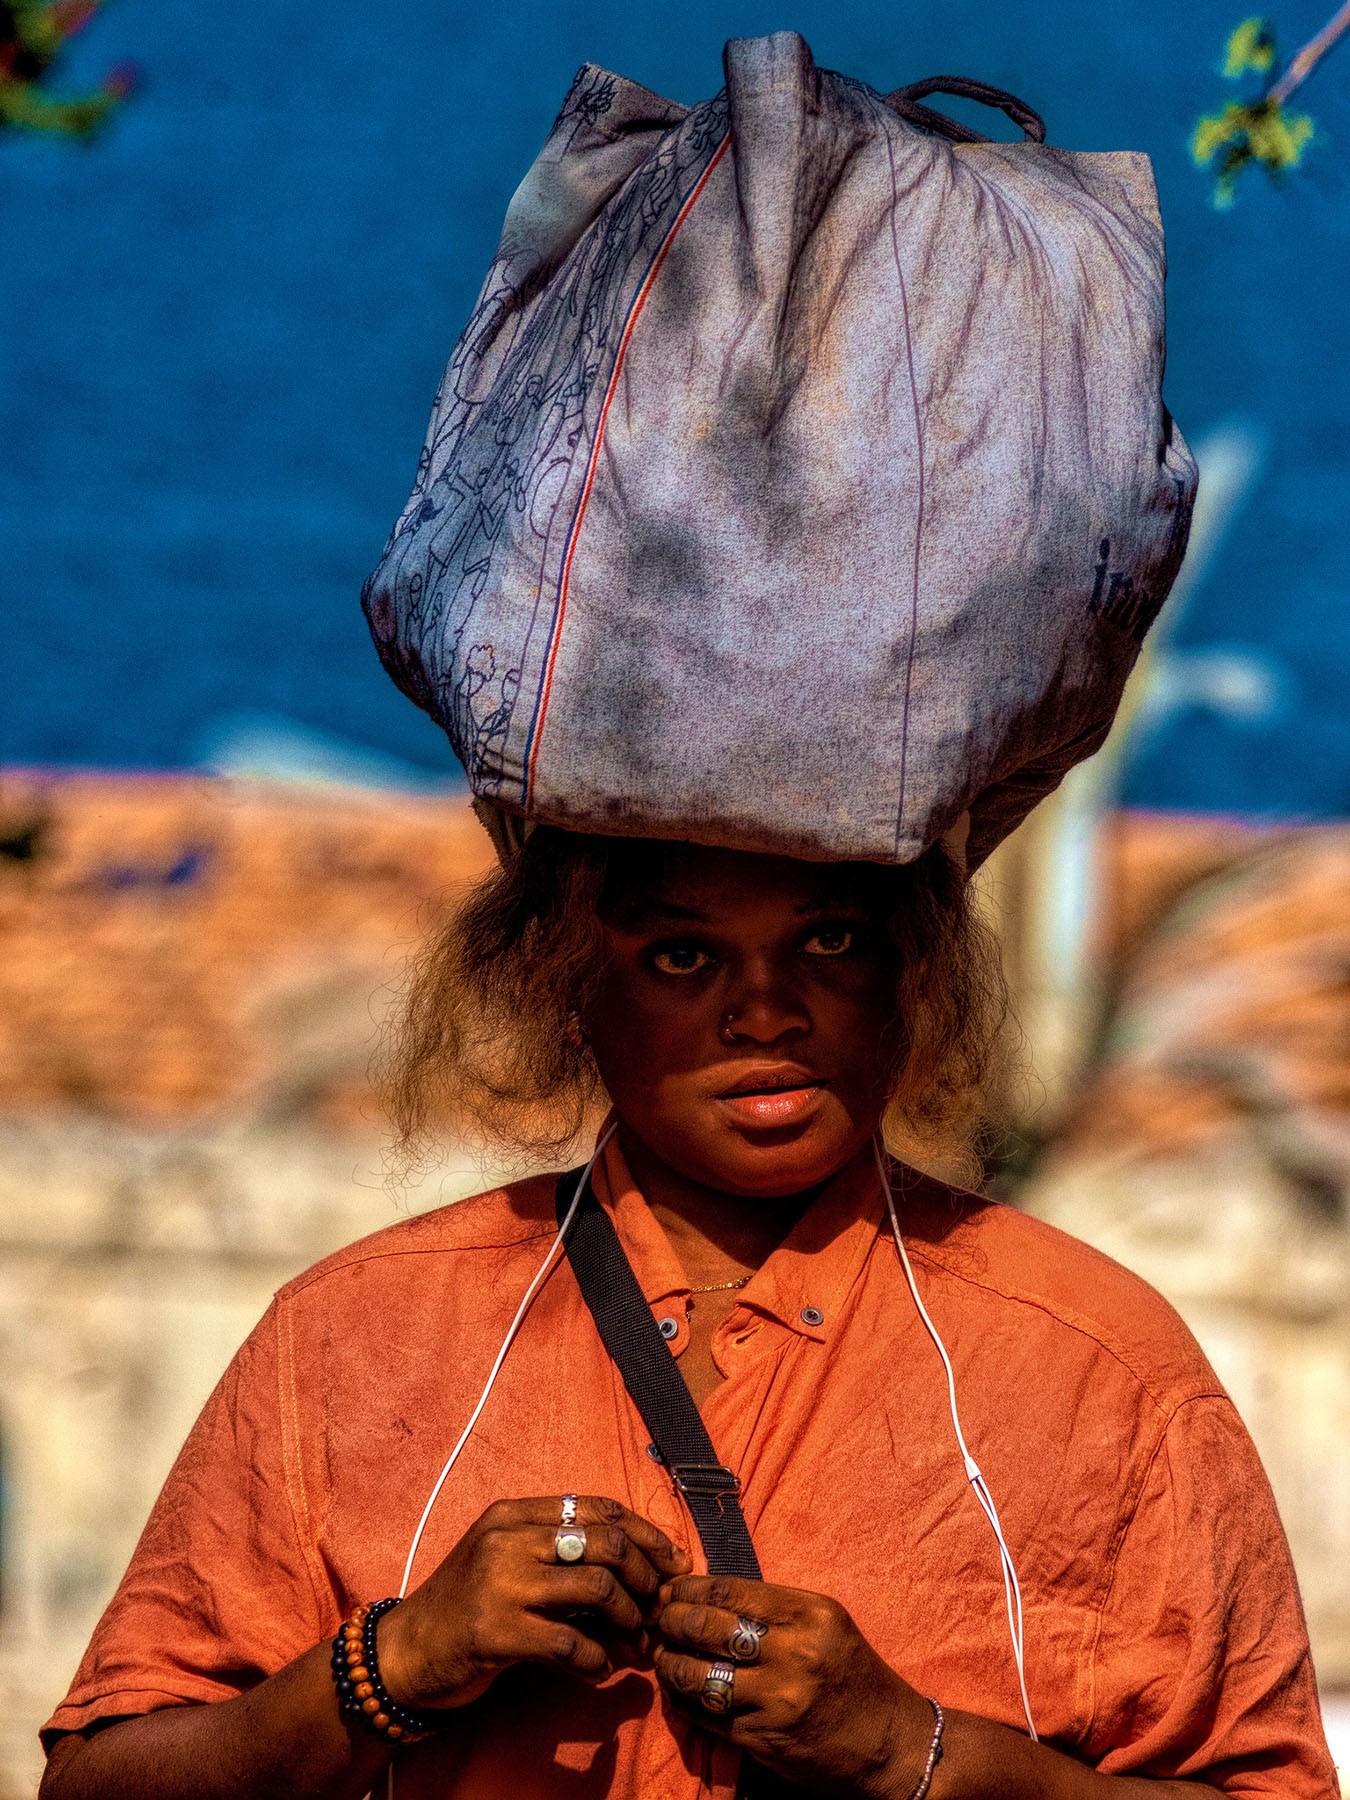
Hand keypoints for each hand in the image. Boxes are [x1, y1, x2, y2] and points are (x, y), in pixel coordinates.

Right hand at [379, 1495, 690, 1710]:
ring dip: (628, 1620)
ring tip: (632, 1641)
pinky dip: (596, 1661)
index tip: (673, 1563)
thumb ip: (559, 1554)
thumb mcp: (508, 1561)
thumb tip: (639, 1570)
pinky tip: (598, 1670)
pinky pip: (569, 1644)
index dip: (646, 1535)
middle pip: (606, 1542)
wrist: (405, 1652)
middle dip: (645, 1577)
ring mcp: (500, 1583)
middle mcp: (508, 1539)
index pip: (600, 1508)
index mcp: (514, 1514)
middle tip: (656, 1608)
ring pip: (596, 1588)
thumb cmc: (466, 1606)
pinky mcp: (495, 1632)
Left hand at [654, 1575, 935, 1799]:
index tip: (670, 1590)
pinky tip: (677, 1694)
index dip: (689, 1589)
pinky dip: (685, 1705)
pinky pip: (709, 1718)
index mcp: (810, 1614)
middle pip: (708, 1629)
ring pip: (700, 1677)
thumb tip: (706, 1594)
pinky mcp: (766, 1741)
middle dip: (670, 1623)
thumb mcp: (825, 1624)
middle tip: (656, 1621)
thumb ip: (773, 1608)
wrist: (893, 1745)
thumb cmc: (854, 1675)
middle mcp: (795, 1654)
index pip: (729, 1591)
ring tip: (661, 1658)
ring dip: (670, 1666)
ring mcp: (779, 1701)